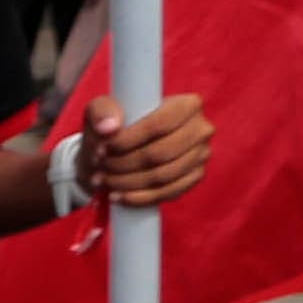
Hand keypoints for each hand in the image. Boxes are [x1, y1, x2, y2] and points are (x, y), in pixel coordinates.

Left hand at [84, 88, 209, 209]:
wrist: (120, 150)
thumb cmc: (113, 126)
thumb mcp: (101, 110)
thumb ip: (101, 111)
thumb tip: (108, 128)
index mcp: (186, 104)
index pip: (158, 125)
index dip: (126, 141)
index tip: (101, 150)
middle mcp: (201, 128)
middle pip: (159, 154)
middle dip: (123, 164)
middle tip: (100, 166)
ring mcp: (201, 154)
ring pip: (163, 176)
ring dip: (127, 182)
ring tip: (104, 180)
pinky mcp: (195, 177)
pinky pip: (168, 193)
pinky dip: (139, 198)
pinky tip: (118, 196)